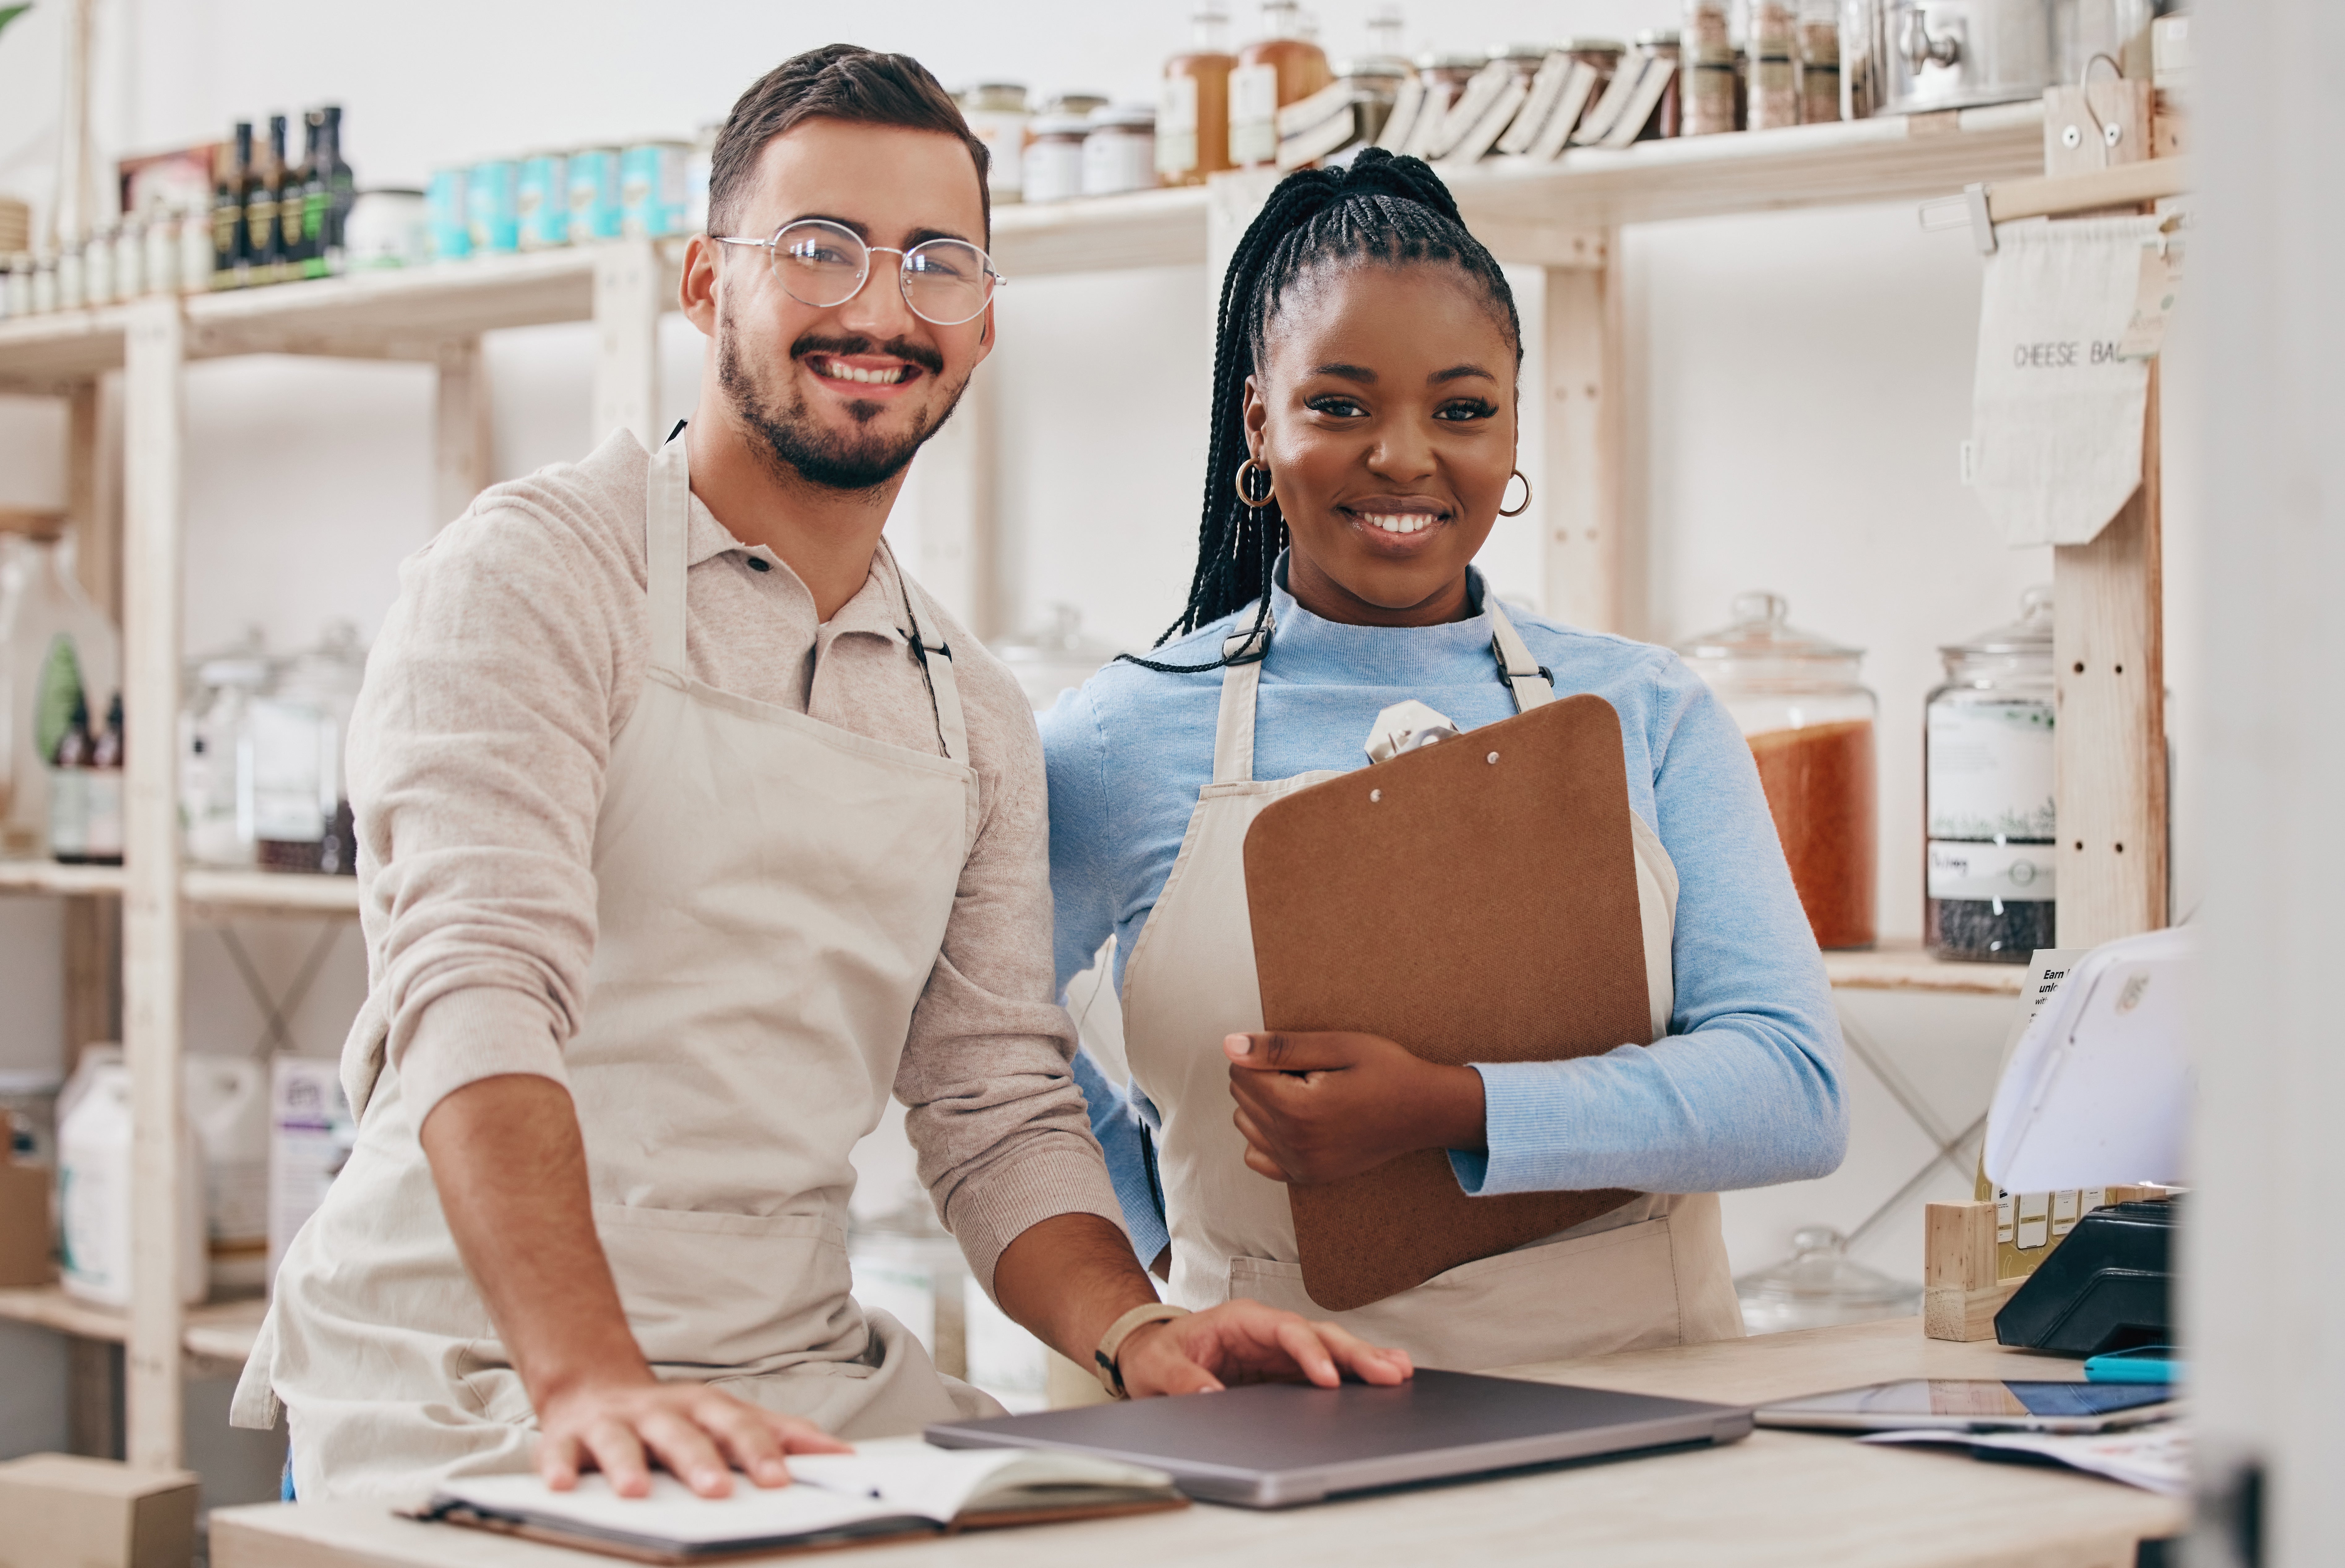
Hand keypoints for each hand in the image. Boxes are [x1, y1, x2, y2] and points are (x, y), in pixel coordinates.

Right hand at [536, 1372, 851, 1498]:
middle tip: (718, 1490)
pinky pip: (558, 1455)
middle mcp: (660, 1413)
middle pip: (684, 1434)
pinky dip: (558, 1469)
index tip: (781, 1480)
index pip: (738, 1426)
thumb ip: (781, 1435)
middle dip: (701, 1462)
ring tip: (637, 1492)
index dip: (760, 1452)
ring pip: (622, 1442)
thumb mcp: (728, 1416)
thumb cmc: (675, 1415)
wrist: (595, 1385)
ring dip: (629, 1466)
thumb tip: (841, 1453)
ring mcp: (613, 1424)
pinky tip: (562, 1487)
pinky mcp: (567, 1439)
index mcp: (704, 1407)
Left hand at [1116, 1298, 1413, 1395]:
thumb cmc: (1156, 1354)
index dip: (1309, 1352)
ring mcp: (1279, 1349)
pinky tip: (1381, 1378)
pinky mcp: (1284, 1369)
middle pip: (1317, 1335)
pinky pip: (1324, 1367)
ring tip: (1399, 1371)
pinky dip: (1353, 1373)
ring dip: (1363, 1359)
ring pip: (1329, 1348)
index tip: (1328, 1379)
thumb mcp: (1158, 1367)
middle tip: (1389, 1371)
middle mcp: (1267, 1330)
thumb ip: (1183, 1379)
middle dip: (1354, 1353)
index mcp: (1241, 1320)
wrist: (1151, 1353)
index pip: (1284, 1330)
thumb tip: (1209, 1396)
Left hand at [1225, 1031, 1484, 1185]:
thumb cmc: (1386, 1071)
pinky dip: (1267, 1135)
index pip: (1240, 1070)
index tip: (1302, 1056)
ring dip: (1264, 1103)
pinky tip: (1297, 1121)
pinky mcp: (1306, 1177)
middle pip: (1240, 1095)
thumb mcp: (1337, 1046)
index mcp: (1298, 1109)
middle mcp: (1293, 1144)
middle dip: (1264, 1076)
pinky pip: (1257, 1155)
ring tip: (1308, 1095)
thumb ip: (1279, 1047)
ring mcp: (1299, 1166)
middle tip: (1310, 1074)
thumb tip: (1230, 1046)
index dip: (1265, 1053)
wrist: (1424, 1111)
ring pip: (1245, 1122)